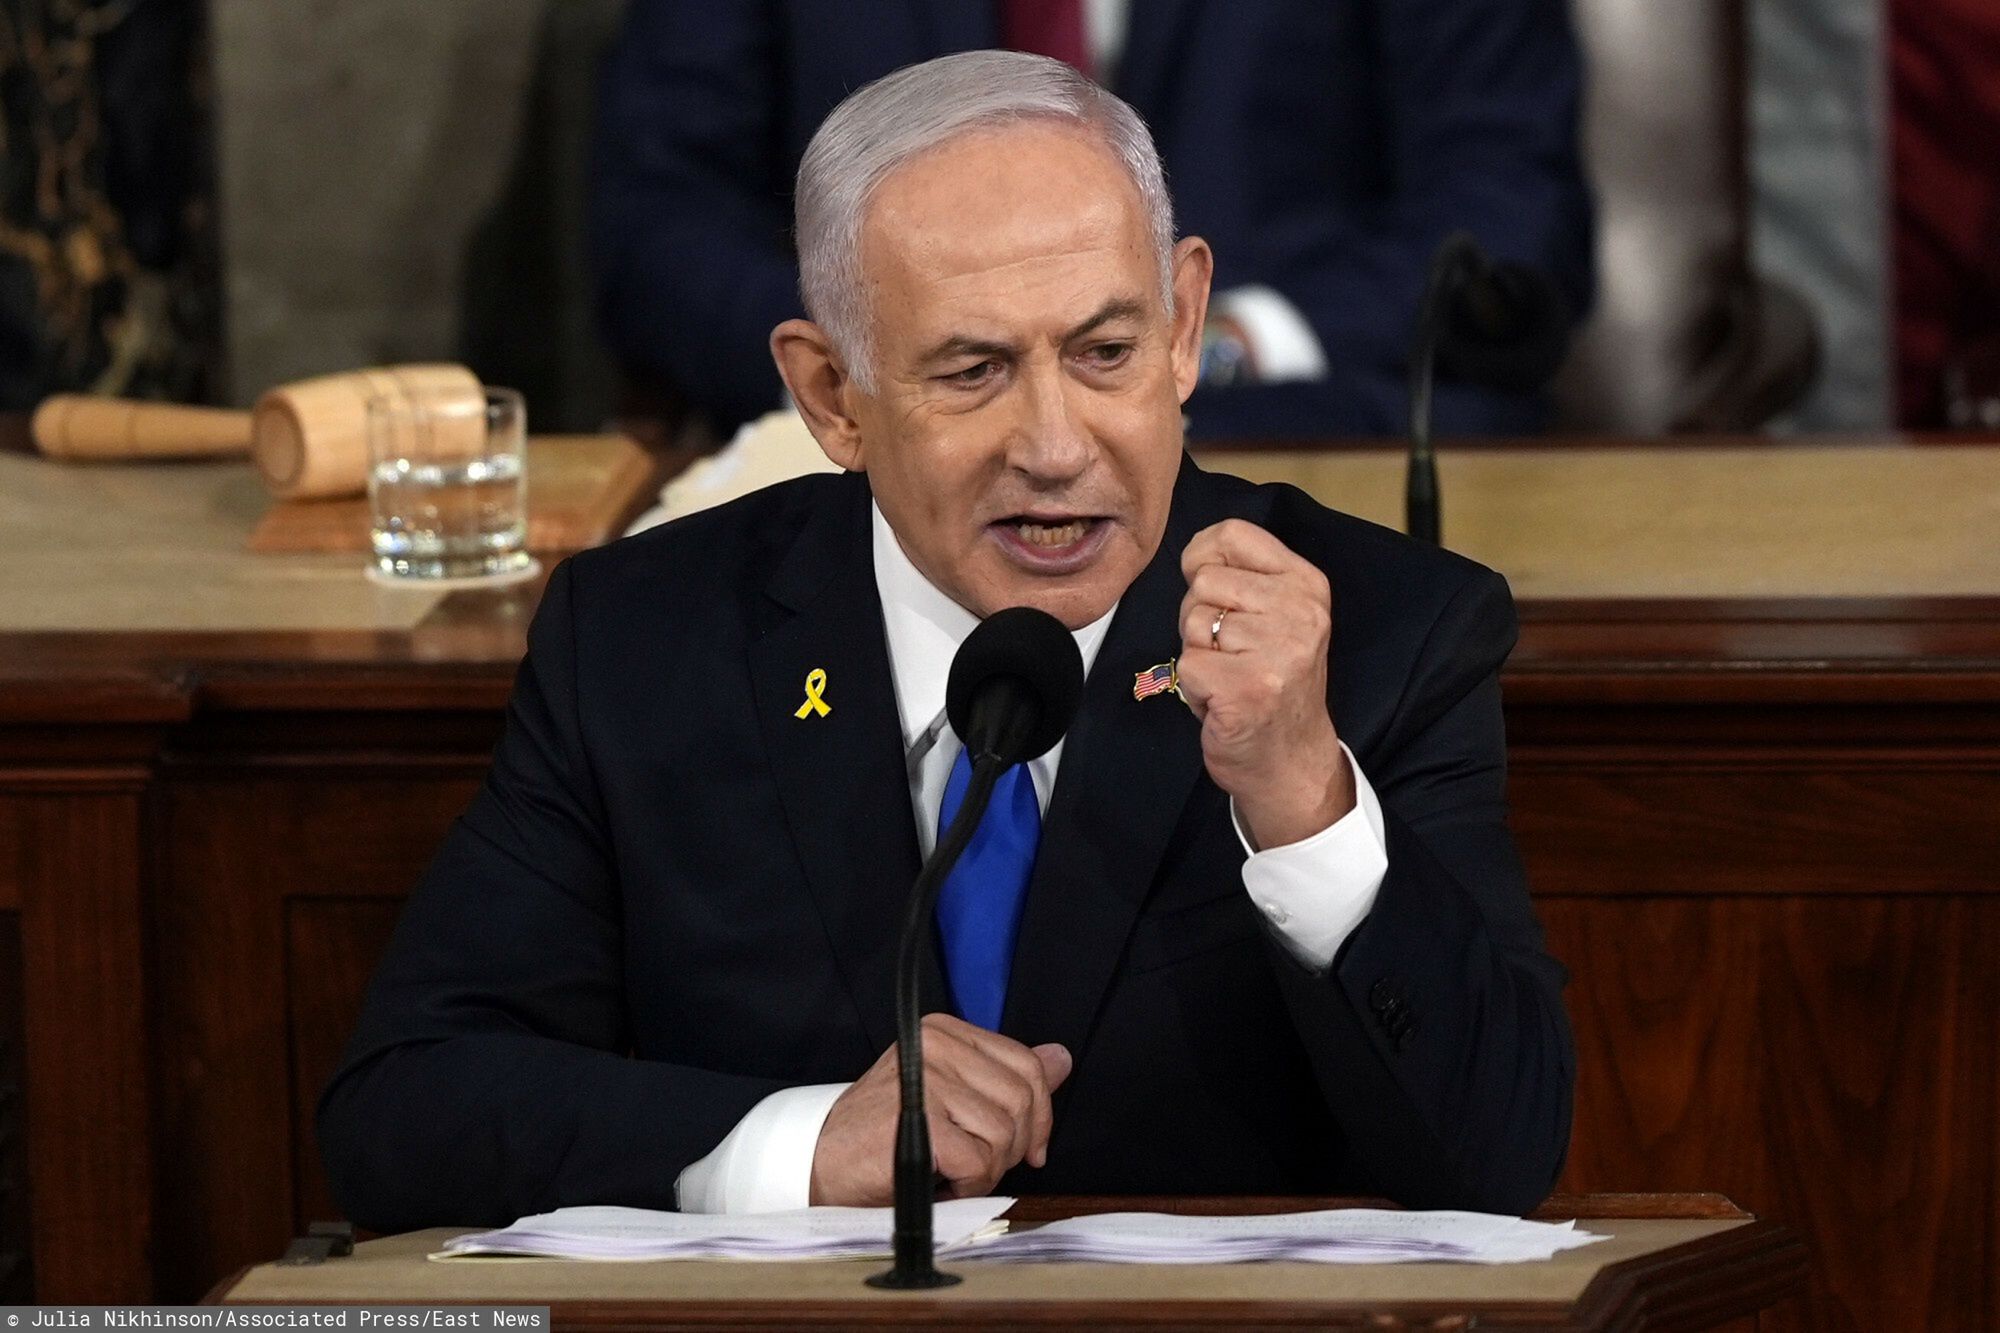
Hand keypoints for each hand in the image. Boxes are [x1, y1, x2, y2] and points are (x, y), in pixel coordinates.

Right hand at [809, 1013, 1072, 1205]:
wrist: (822, 1163)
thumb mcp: (951, 1096)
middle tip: (978, 1165)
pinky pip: (977, 1161)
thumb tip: (1061, 1059)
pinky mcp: (917, 1119)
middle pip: (1022, 1099)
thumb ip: (1005, 1077)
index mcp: (945, 1032)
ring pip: (1003, 1133)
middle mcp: (935, 1046)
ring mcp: (924, 1079)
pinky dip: (968, 1185)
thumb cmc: (886, 1134)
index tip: (1027, 1148)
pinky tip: (941, 1182)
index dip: (1038, 1115)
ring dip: (986, 1169)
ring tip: (952, 1172)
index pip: (1026, 1065)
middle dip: (1011, 1147)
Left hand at [1176, 519, 1354, 848]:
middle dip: (1200, 617)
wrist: (1291, 760)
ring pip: (1193, 621)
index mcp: (1307, 585)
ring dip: (1199, 654)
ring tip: (1229, 677)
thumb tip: (1196, 552)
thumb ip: (1246, 578)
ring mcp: (1276, 651)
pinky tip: (1222, 699)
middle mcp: (1300, 613)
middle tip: (1230, 653)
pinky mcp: (1246, 687)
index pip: (1232, 534)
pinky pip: (1187, 662)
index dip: (1203, 557)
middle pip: (1205, 580)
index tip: (1213, 591)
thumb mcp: (1279, 617)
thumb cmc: (1274, 685)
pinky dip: (1193, 686)